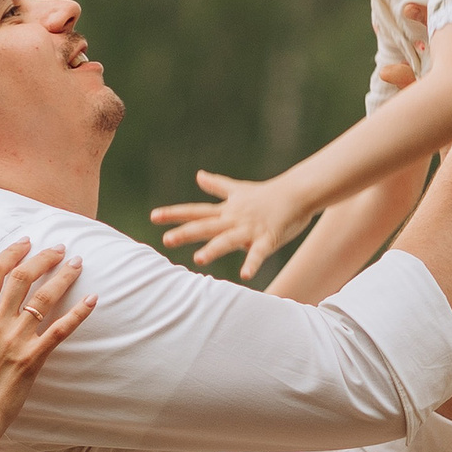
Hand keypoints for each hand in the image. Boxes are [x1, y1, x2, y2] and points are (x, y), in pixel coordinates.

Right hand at [0, 239, 95, 448]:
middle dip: (43, 257)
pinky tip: (93, 299)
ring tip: (77, 262)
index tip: (25, 242)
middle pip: (23, 277)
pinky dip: (78, 313)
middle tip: (59, 246)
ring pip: (44, 298)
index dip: (11, 252)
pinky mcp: (34, 358)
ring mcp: (17, 340)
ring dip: (63, 276)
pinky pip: (60, 331)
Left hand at [150, 171, 319, 280]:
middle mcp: (233, 219)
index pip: (196, 212)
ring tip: (199, 259)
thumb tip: (198, 175)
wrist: (297, 192)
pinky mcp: (268, 238)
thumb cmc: (267, 194)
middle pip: (206, 226)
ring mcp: (250, 229)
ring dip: (214, 249)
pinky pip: (259, 253)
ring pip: (228, 239)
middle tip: (166, 240)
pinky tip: (245, 276)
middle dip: (186, 233)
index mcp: (226, 211)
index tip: (154, 216)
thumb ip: (217, 186)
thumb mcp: (238, 189)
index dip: (175, 214)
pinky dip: (252, 263)